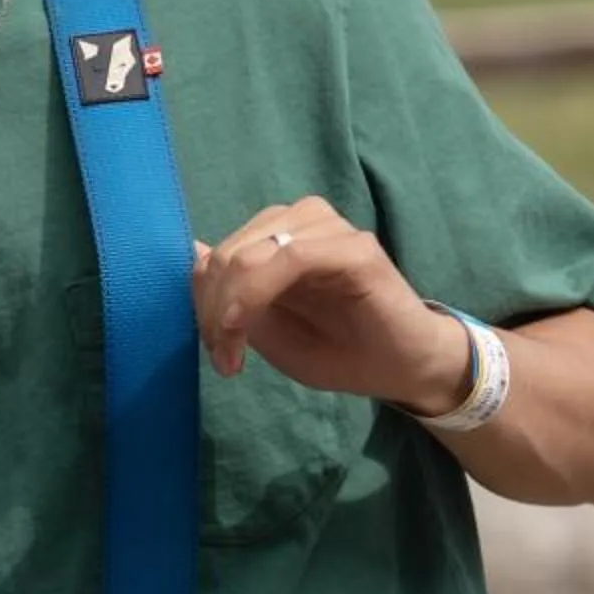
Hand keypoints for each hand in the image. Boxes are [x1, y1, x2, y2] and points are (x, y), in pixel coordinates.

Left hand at [192, 201, 473, 411]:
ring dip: (231, 305)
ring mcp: (329, 231)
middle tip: (223, 357)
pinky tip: (244, 324)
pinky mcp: (356, 249)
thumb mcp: (268, 332)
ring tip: (235, 351)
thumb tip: (191, 251)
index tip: (213, 350)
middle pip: (227, 253)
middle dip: (212, 310)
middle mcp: (301, 224)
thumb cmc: (338, 351)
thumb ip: (230, 295)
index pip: (216, 255)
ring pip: (252, 251)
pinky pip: (291, 257)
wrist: (402, 369)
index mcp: (276, 240)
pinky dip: (256, 293)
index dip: (201, 301)